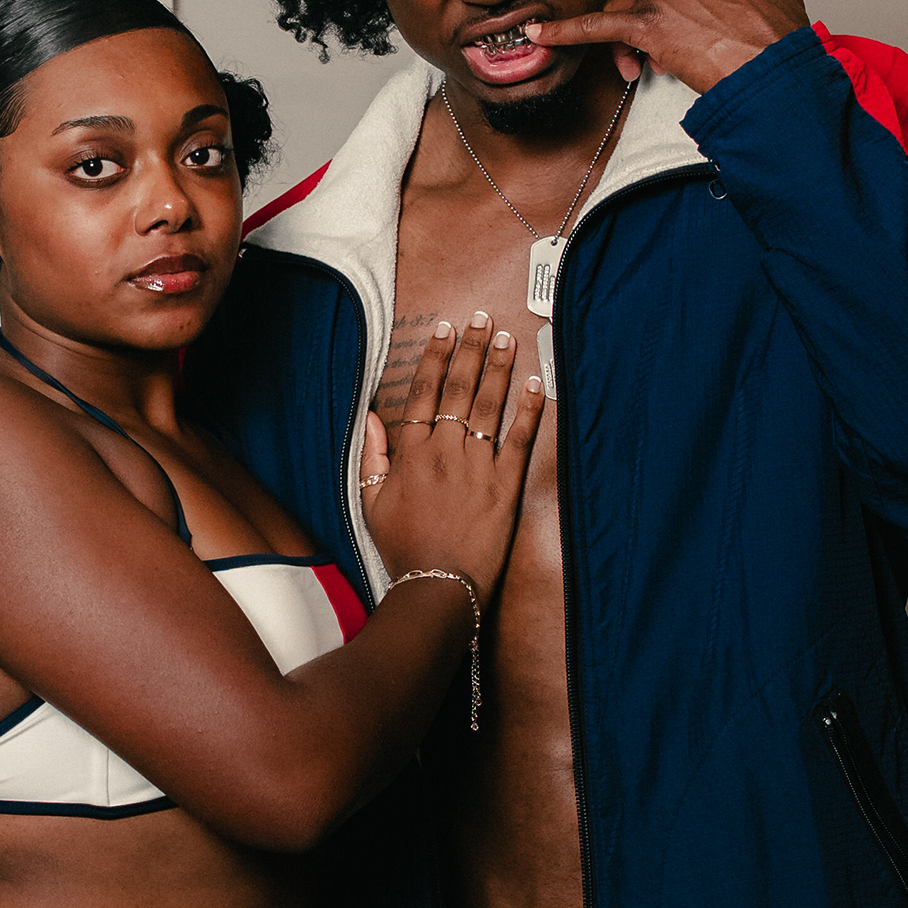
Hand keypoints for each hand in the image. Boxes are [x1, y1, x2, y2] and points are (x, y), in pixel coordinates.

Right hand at [361, 314, 544, 605]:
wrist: (438, 587)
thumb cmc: (403, 548)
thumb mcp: (371, 503)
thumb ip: (372, 456)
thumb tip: (371, 417)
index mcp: (411, 454)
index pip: (424, 393)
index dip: (436, 358)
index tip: (445, 330)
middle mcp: (445, 452)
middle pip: (460, 389)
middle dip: (471, 350)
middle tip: (481, 319)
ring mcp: (478, 468)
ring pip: (490, 406)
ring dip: (500, 368)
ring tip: (507, 338)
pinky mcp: (505, 487)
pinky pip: (519, 440)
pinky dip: (529, 411)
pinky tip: (537, 384)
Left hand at [525, 0, 806, 93]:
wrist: (775, 70)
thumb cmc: (778, 42)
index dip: (666, 10)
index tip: (676, 33)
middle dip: (642, 28)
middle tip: (653, 56)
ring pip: (620, 13)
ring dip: (624, 42)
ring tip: (638, 67)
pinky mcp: (644, 24)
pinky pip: (593, 25)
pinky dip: (563, 31)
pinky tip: (540, 35)